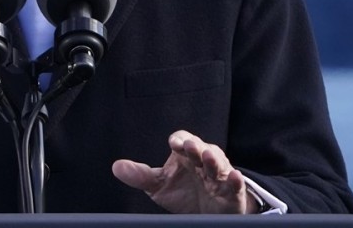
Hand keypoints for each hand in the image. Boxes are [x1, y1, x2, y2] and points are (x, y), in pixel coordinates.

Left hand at [112, 130, 256, 213]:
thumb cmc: (184, 192)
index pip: (183, 140)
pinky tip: (234, 177)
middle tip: (190, 147)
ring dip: (214, 159)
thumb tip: (117, 166)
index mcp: (186, 155)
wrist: (208, 214)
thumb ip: (140, 176)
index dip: (180, 140)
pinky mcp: (232, 192)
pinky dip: (235, 180)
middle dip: (196, 146)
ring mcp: (219, 176)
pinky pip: (236, 184)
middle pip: (202, 148)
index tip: (174, 144)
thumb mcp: (159, 185)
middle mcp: (203, 161)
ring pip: (219, 163)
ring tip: (207, 157)